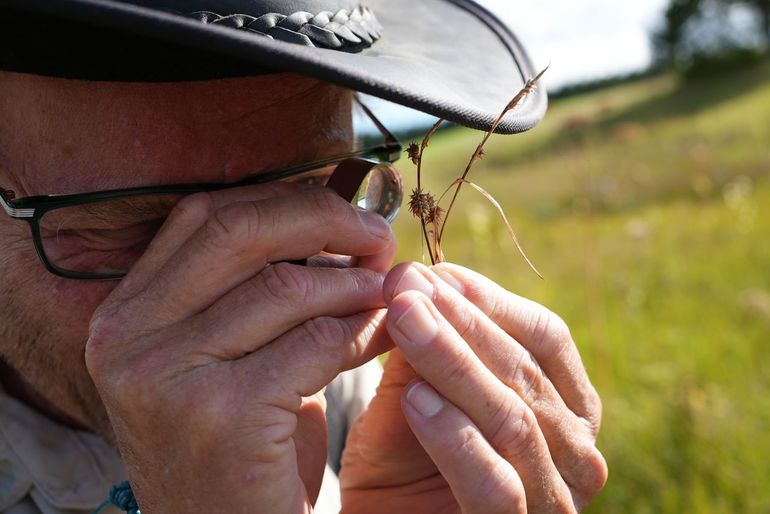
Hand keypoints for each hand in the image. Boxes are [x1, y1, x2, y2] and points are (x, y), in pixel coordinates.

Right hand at [85, 183, 395, 512]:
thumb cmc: (239, 444)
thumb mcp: (227, 355)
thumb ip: (257, 288)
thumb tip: (336, 219)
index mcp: (125, 312)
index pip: (204, 216)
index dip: (283, 201)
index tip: (342, 211)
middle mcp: (127, 337)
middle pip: (240, 231)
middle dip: (324, 221)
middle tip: (378, 238)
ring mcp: (166, 377)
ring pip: (287, 286)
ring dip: (355, 283)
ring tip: (390, 292)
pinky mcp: (222, 416)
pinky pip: (315, 342)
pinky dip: (364, 330)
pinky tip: (388, 334)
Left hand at [340, 262, 606, 512]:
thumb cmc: (405, 466)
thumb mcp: (416, 395)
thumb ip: (425, 349)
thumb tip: (417, 280)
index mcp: (568, 409)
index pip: (545, 336)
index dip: (489, 299)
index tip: (433, 272)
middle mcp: (577, 455)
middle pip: (525, 371)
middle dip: (461, 321)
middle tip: (407, 285)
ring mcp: (555, 502)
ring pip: (512, 419)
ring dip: (453, 362)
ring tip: (405, 320)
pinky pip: (495, 484)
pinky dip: (455, 437)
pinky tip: (414, 399)